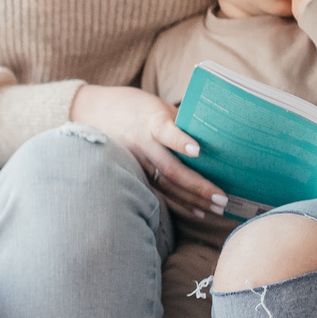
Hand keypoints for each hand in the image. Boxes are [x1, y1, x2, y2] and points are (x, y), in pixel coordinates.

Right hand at [70, 84, 227, 217]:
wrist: (93, 112)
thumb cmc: (135, 106)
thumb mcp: (157, 105)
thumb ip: (180, 121)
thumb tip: (215, 134)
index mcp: (150, 121)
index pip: (166, 131)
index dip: (181, 141)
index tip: (198, 150)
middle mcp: (142, 144)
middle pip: (171, 169)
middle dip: (198, 186)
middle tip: (222, 198)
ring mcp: (137, 161)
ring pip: (166, 185)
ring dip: (193, 199)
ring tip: (217, 208)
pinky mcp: (134, 172)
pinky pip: (159, 190)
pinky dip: (180, 202)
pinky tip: (199, 211)